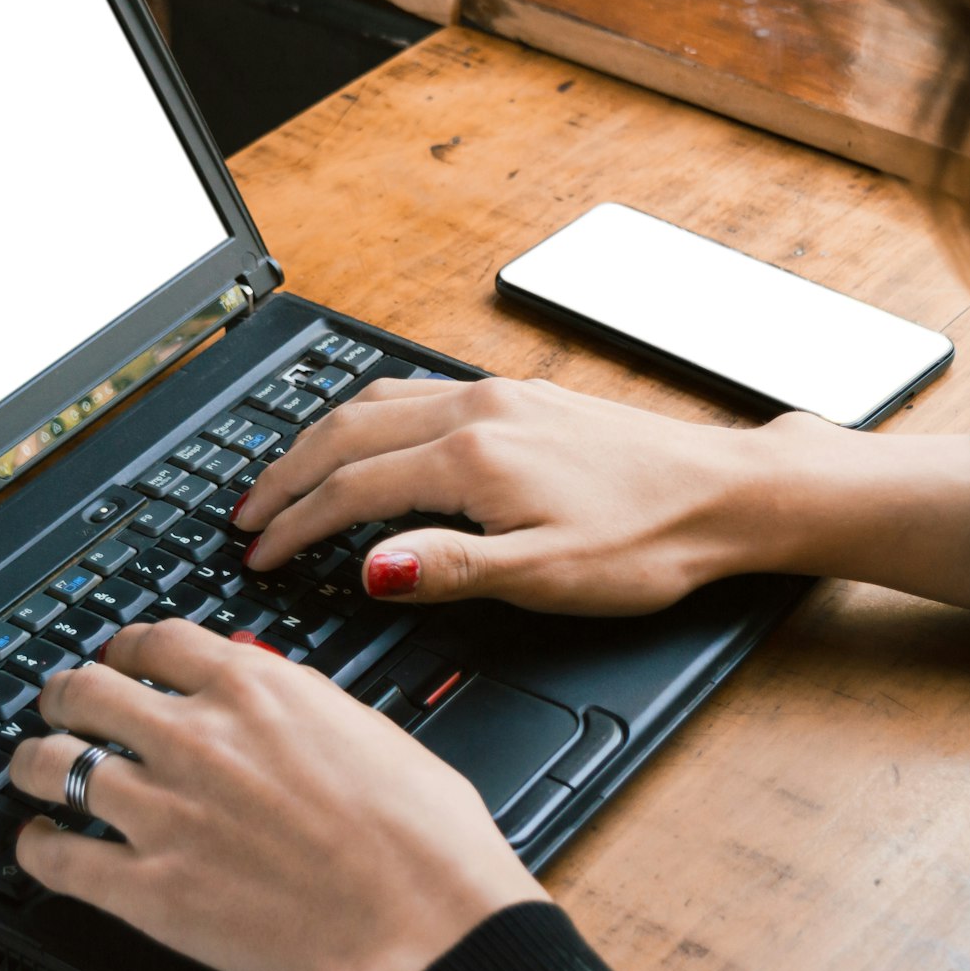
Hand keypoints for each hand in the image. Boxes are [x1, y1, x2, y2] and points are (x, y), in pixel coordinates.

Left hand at [8, 620, 545, 970]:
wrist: (421, 916)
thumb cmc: (420, 831)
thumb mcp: (364, 724)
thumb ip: (298, 701)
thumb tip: (271, 690)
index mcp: (253, 689)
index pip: (155, 641)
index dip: (126, 647)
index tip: (122, 658)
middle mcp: (195, 737)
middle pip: (88, 690)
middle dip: (66, 694)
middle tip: (62, 703)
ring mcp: (162, 812)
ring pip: (53, 765)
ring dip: (32, 762)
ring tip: (29, 767)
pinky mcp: (148, 890)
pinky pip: (58, 857)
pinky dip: (36, 848)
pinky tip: (38, 845)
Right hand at [235, 376, 969, 612]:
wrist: (725, 492)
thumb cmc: (648, 541)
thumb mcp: (546, 576)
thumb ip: (449, 568)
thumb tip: (366, 566)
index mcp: (471, 457)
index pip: (350, 490)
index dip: (294, 527)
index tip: (258, 556)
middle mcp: (475, 411)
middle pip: (345, 431)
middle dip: (285, 475)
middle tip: (244, 516)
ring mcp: (497, 396)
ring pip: (375, 402)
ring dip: (318, 441)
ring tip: (283, 479)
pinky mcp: (519, 396)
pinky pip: (412, 394)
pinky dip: (363, 418)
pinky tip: (364, 439)